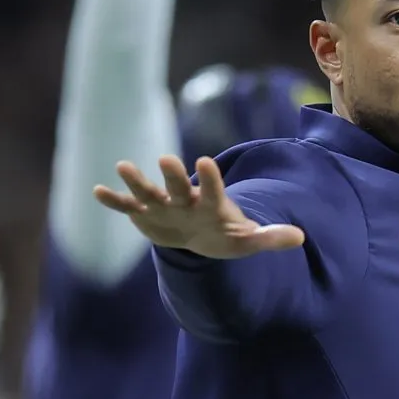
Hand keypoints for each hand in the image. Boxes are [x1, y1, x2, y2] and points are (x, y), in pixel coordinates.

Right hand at [93, 155, 304, 257]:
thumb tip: (300, 238)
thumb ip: (270, 237)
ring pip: (149, 191)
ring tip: (122, 165)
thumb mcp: (248, 240)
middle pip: (179, 185)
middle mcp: (186, 199)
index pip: (213, 188)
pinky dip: (114, 201)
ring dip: (136, 181)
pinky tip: (98, 191)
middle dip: (173, 174)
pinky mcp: (146, 215)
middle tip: (167, 158)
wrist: (201, 235)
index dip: (211, 177)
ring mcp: (164, 205)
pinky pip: (128, 208)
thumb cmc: (226, 234)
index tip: (207, 162)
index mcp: (211, 203)